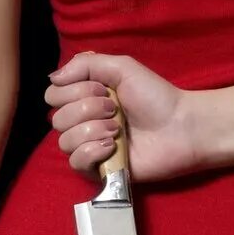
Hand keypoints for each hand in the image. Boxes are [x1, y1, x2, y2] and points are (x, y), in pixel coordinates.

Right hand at [45, 52, 204, 180]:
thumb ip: (86, 64)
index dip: (73, 91)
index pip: (53, 95)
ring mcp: (91, 147)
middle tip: (115, 109)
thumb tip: (53, 77)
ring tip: (117, 129)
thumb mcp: (121, 67)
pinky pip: (75, 162)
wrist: (180, 127)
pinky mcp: (100, 170)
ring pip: (64, 140)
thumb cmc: (156, 97)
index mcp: (85, 98)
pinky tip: (112, 147)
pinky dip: (90, 152)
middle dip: (86, 109)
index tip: (104, 89)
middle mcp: (84, 122)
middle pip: (56, 118)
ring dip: (91, 129)